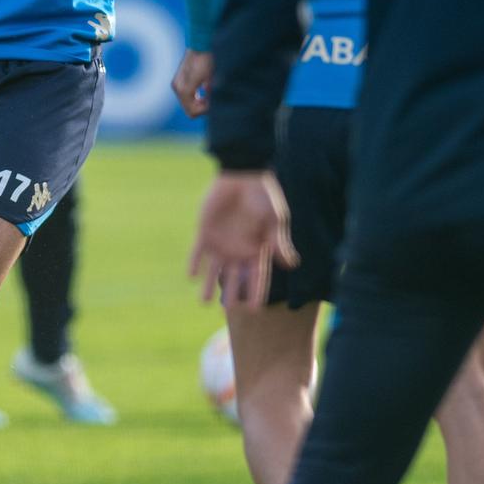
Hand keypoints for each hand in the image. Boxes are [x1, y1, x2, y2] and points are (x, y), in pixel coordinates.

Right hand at [172, 49, 214, 117]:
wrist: (201, 45)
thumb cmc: (208, 60)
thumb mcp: (212, 79)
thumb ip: (210, 95)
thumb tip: (210, 106)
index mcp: (184, 89)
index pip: (192, 112)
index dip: (205, 110)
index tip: (213, 102)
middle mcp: (177, 87)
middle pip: (189, 109)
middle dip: (201, 107)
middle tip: (211, 99)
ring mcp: (177, 84)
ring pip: (187, 104)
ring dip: (198, 102)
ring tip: (208, 94)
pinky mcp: (179, 81)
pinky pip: (186, 96)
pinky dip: (194, 97)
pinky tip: (203, 90)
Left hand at [188, 170, 297, 307]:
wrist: (242, 173)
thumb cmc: (264, 196)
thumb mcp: (275, 220)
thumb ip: (279, 242)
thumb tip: (292, 265)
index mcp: (257, 249)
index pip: (257, 276)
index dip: (257, 292)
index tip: (255, 309)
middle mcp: (238, 250)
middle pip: (235, 278)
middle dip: (232, 294)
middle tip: (229, 309)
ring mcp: (220, 242)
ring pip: (214, 270)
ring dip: (209, 285)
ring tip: (203, 302)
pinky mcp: (205, 232)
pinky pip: (198, 252)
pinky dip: (194, 263)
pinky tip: (191, 276)